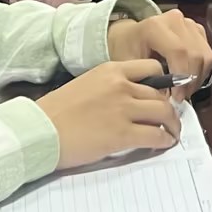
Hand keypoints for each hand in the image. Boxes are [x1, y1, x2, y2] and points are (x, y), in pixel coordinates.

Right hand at [35, 59, 180, 169]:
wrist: (38, 131)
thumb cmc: (55, 111)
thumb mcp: (87, 84)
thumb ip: (111, 86)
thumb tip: (130, 97)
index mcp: (112, 70)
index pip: (152, 68)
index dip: (163, 83)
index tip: (164, 94)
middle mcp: (122, 86)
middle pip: (160, 94)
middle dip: (170, 107)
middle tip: (171, 117)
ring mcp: (123, 109)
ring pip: (163, 113)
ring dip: (172, 124)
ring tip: (173, 132)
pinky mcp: (122, 134)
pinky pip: (154, 135)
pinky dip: (164, 140)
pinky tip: (164, 143)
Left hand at [107, 9, 211, 102]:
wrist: (127, 35)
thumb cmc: (125, 50)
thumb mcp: (128, 66)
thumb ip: (146, 78)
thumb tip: (166, 97)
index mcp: (155, 26)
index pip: (178, 51)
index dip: (181, 76)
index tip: (176, 97)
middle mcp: (176, 20)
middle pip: (195, 53)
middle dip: (191, 80)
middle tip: (181, 98)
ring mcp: (189, 23)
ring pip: (205, 54)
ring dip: (198, 77)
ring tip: (185, 91)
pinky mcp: (197, 29)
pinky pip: (208, 53)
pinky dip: (202, 70)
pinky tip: (189, 80)